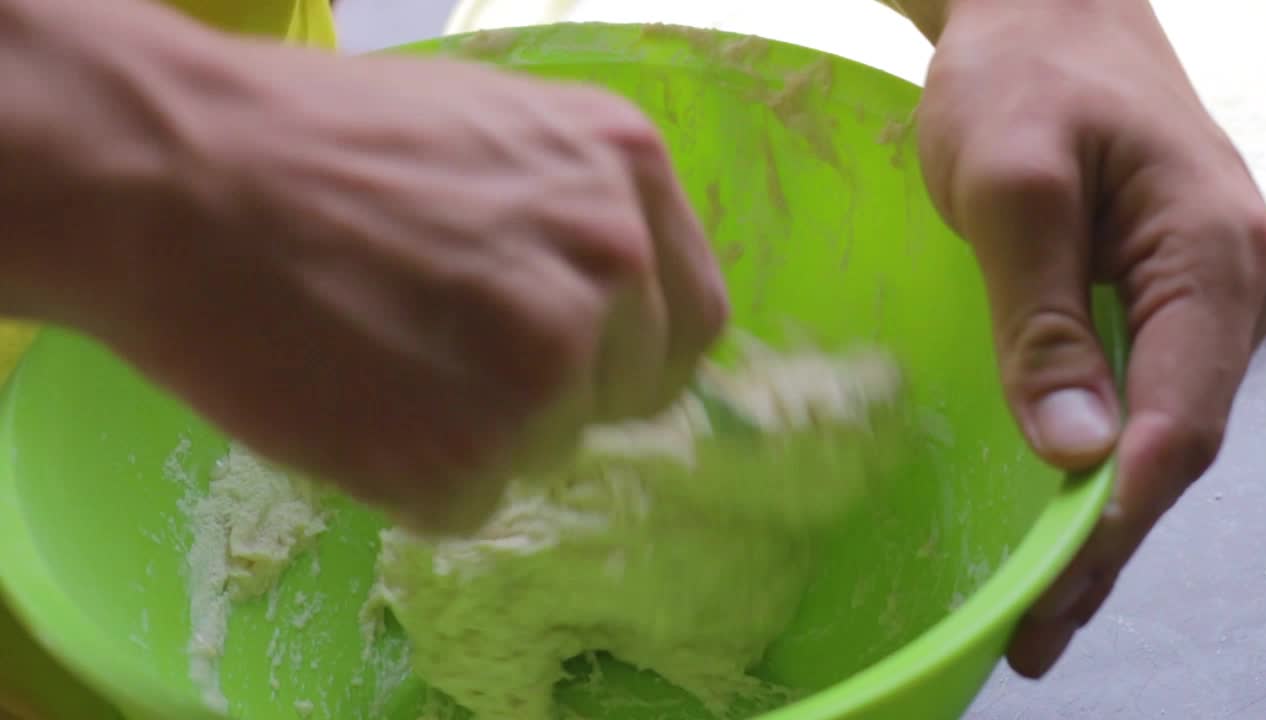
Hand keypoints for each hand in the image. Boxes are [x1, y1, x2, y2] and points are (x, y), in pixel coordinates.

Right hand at [97, 50, 725, 531]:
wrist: (175, 177)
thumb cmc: (313, 145)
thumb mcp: (493, 134)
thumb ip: (577, 219)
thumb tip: (613, 310)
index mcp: (625, 169)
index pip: (691, 321)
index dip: (628, 353)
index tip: (572, 360)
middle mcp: (613, 263)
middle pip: (624, 393)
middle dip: (549, 392)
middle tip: (442, 351)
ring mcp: (545, 363)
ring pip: (548, 451)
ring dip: (475, 434)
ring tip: (380, 364)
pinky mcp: (467, 451)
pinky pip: (470, 502)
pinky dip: (412, 478)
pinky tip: (353, 406)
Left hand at [915, 0, 1265, 675]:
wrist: (1043, 7)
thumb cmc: (1022, 74)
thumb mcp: (1009, 185)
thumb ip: (1042, 317)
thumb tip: (1077, 449)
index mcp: (1216, 252)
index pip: (1182, 411)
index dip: (1123, 509)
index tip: (1060, 588)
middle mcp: (1240, 283)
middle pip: (1179, 436)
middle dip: (1108, 539)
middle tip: (1036, 633)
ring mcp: (1211, 291)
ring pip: (1166, 424)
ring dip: (1106, 515)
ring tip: (1043, 606)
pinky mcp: (1170, 295)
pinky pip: (1150, 391)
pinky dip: (1107, 459)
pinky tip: (1067, 516)